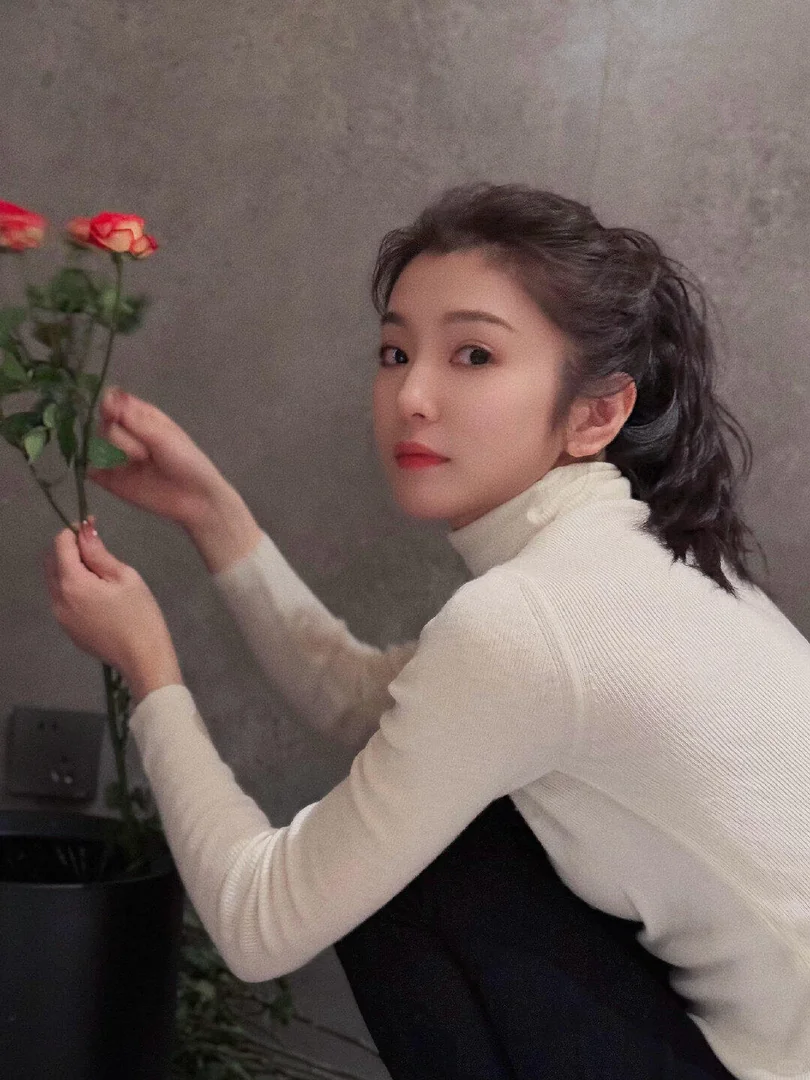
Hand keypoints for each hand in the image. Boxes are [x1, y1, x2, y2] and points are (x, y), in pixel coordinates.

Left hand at [43, 519, 181, 693]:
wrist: (142, 658)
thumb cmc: (140, 614)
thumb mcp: (125, 577)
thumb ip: (99, 553)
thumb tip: (84, 530)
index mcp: (72, 583)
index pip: (60, 544)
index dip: (74, 531)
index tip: (92, 527)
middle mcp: (58, 598)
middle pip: (51, 561)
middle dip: (68, 548)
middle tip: (96, 548)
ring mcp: (60, 616)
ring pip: (54, 580)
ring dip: (69, 568)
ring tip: (100, 572)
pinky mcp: (67, 628)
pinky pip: (62, 598)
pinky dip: (72, 587)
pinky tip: (98, 595)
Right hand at [87, 386, 229, 530]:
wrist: (194, 498)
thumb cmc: (186, 461)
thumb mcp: (163, 436)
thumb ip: (134, 419)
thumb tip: (106, 397)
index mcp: (140, 416)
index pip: (112, 400)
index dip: (108, 405)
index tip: (114, 415)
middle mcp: (124, 433)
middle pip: (102, 423)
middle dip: (118, 436)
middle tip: (144, 452)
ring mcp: (115, 456)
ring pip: (95, 443)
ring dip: (113, 451)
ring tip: (138, 463)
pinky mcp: (109, 479)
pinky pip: (90, 470)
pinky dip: (93, 469)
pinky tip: (111, 472)